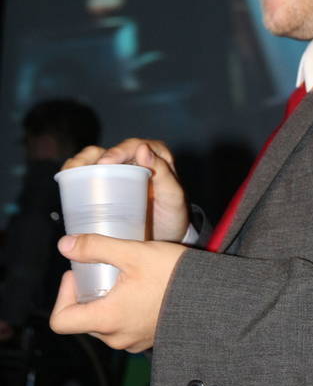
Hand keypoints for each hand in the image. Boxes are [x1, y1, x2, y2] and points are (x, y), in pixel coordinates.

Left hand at [50, 234, 185, 351]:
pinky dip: (125, 310)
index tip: (79, 275)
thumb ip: (95, 247)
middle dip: (88, 293)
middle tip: (104, 268)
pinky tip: (142, 289)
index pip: (60, 321)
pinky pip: (125, 327)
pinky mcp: (149, 338)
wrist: (214, 296)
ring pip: (104, 323)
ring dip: (107, 301)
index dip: (63, 295)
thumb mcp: (133, 253)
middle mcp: (117, 337)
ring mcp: (134, 342)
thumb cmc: (174, 276)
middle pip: (83, 319)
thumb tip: (65, 245)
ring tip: (126, 277)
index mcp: (107, 319)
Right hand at [62, 139, 188, 241]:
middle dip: (90, 157)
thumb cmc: (173, 215)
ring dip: (78, 163)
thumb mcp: (173, 196)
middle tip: (78, 169)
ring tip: (69, 174)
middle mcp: (134, 160)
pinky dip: (75, 177)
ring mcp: (118, 173)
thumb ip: (164, 174)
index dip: (117, 151)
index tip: (105, 163)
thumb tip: (143, 149)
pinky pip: (89, 177)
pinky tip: (66, 183)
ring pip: (94, 160)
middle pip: (108, 150)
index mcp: (155, 156)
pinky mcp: (106, 187)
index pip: (132, 146)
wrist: (167, 239)